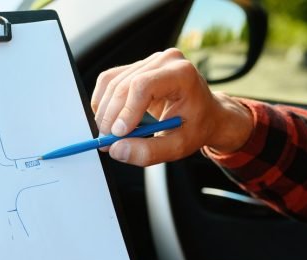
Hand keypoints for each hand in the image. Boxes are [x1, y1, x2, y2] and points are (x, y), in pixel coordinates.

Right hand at [90, 48, 253, 166]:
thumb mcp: (177, 147)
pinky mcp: (135, 67)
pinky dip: (102, 103)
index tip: (119, 135)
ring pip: (110, 84)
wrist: (204, 114)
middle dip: (110, 117)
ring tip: (111, 134)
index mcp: (182, 74)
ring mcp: (149, 61)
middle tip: (107, 142)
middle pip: (123, 86)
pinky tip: (111, 119)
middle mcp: (165, 61)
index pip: (143, 85)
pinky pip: (107, 82)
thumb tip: (116, 149)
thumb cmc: (195, 127)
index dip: (126, 111)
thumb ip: (148, 152)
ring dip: (104, 112)